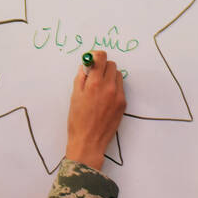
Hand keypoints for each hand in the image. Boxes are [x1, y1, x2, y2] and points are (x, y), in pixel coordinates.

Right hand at [66, 49, 125, 169]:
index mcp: (94, 84)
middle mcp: (109, 88)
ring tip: (100, 87)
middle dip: (102, 66)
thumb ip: (80, 79)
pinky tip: (104, 98)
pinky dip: (114, 88)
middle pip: (111, 64)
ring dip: (109, 76)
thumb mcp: (74, 97)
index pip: (101, 58)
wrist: (89, 142)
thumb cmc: (78, 122)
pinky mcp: (123, 104)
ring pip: (118, 75)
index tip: (92, 59)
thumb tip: (84, 67)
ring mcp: (118, 96)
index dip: (96, 55)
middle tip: (94, 74)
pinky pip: (121, 88)